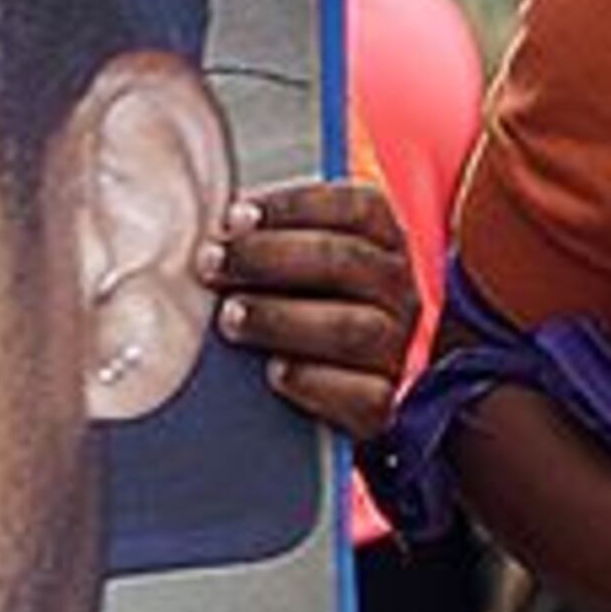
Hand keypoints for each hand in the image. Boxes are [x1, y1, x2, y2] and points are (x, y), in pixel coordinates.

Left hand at [196, 176, 420, 443]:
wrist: (312, 389)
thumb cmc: (289, 303)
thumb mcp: (286, 261)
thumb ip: (265, 236)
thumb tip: (215, 227)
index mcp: (382, 241)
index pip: (357, 207)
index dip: (294, 207)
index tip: (235, 217)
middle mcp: (397, 290)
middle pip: (346, 261)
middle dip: (269, 258)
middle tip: (213, 264)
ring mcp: (394, 348)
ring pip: (351, 327)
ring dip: (282, 319)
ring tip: (231, 317)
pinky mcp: (381, 404)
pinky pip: (361, 395)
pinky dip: (313, 381)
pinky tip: (274, 371)